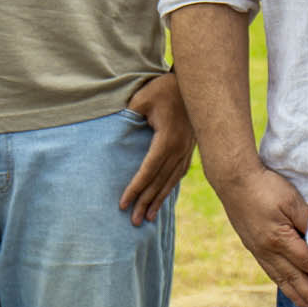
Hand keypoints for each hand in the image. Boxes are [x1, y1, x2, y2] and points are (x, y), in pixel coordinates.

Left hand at [118, 74, 194, 224]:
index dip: (135, 189)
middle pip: (159, 181)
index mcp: (167, 140)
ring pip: (171, 181)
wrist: (192, 84)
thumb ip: (129, 115)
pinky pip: (178, 173)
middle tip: (134, 222)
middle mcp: (179, 149)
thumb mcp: (142, 98)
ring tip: (148, 218)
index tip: (123, 204)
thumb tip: (115, 129)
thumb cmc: (162, 89)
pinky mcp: (190, 148)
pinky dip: (169, 187)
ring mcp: (187, 150)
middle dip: (145, 202)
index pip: (147, 171)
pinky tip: (163, 197)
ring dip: (158, 200)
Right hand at [211, 164, 307, 306]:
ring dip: (295, 296)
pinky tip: (287, 287)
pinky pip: (269, 271)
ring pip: (280, 278)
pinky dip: (281, 283)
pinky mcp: (252, 246)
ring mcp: (257, 250)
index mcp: (279, 239)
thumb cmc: (266, 186)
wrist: (234, 180)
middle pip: (294, 278)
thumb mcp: (292, 200)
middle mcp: (267, 250)